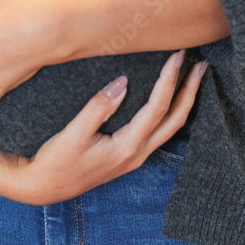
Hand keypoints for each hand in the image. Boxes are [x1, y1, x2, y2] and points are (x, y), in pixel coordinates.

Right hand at [5, 50, 206, 204]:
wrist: (44, 188)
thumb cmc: (56, 162)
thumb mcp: (73, 134)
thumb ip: (98, 107)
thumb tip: (123, 82)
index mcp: (127, 147)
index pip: (158, 108)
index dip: (169, 80)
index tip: (176, 56)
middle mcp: (137, 154)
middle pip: (176, 120)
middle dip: (190, 91)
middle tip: (201, 65)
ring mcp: (134, 157)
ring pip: (170, 128)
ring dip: (184, 102)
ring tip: (192, 79)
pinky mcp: (128, 155)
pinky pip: (159, 132)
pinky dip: (171, 112)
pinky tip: (169, 101)